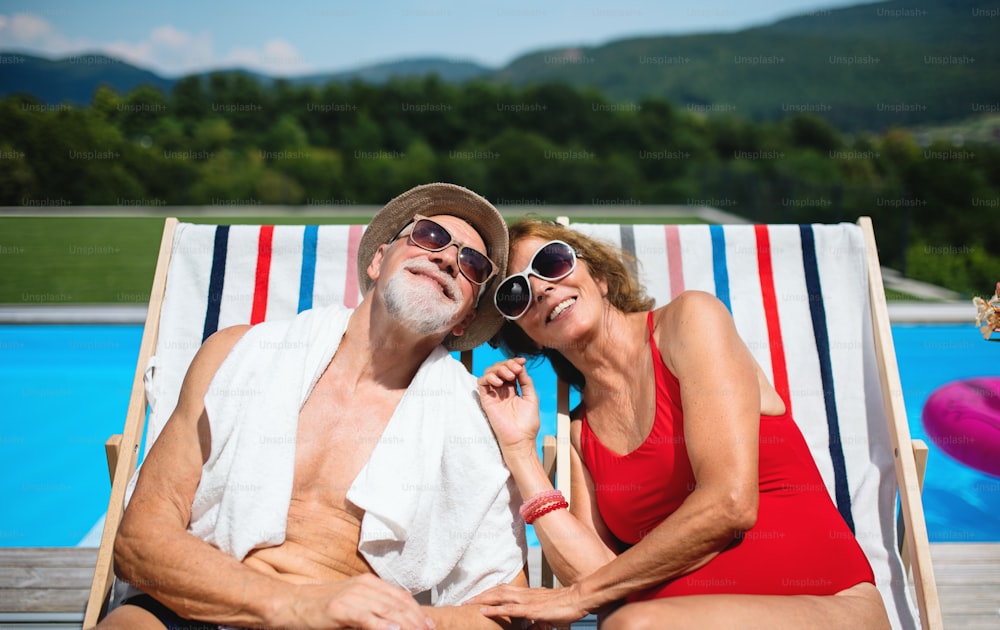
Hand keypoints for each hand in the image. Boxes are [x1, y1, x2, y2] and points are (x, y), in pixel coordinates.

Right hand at [284, 574, 433, 629]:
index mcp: (368, 583)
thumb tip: (393, 622)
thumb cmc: (319, 609)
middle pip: (398, 604)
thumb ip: (371, 610)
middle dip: (416, 621)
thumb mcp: (350, 604)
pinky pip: (368, 618)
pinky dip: (383, 626)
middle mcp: (364, 586)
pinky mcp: (340, 609)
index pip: (401, 597)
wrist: (289, 604)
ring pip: (388, 611)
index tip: (429, 625)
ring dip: (406, 625)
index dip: (417, 611)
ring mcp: (352, 596)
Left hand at [468, 584, 589, 626]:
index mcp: (527, 592)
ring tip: (468, 603)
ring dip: (482, 599)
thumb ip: (535, 613)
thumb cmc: (565, 604)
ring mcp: (527, 600)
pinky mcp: (531, 609)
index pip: (503, 589)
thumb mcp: (546, 608)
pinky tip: (483, 611)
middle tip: (465, 600)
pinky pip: (509, 609)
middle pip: (497, 590)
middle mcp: (525, 593)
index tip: (476, 597)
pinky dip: (494, 609)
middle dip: (480, 595)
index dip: (489, 592)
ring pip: (499, 596)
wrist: (579, 599)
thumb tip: (530, 619)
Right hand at [477, 358, 541, 455]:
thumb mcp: (531, 397)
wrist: (520, 438)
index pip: (510, 370)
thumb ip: (526, 381)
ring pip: (489, 373)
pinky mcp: (486, 400)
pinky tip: (499, 383)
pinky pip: (481, 383)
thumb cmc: (527, 422)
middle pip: (499, 368)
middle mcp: (502, 390)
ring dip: (498, 369)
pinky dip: (488, 378)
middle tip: (515, 370)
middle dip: (507, 364)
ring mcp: (494, 394)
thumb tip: (521, 366)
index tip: (522, 361)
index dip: (514, 362)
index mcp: (513, 389)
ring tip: (509, 376)